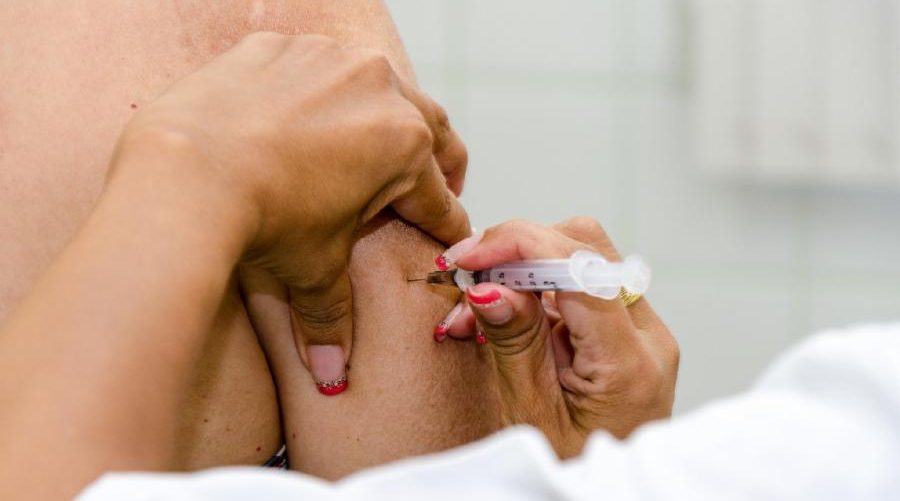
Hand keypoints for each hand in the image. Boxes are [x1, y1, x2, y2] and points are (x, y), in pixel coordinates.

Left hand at [111, 33, 470, 388]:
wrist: (181, 174)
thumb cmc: (256, 219)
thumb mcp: (310, 270)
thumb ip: (332, 320)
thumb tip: (334, 379)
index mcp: (404, 148)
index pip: (441, 198)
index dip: (446, 225)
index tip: (448, 235)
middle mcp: (380, 90)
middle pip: (434, 129)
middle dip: (440, 161)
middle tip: (435, 182)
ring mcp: (332, 59)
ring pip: (380, 86)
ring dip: (383, 115)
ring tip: (371, 141)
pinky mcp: (284, 45)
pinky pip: (317, 64)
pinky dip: (321, 89)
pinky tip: (302, 115)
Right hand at [439, 218, 677, 456]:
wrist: (607, 496)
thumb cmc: (571, 467)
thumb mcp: (530, 414)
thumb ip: (514, 342)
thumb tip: (489, 285)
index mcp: (628, 363)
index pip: (580, 270)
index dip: (520, 245)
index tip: (470, 255)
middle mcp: (647, 336)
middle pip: (585, 247)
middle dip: (517, 251)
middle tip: (466, 277)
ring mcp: (641, 330)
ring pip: (580, 258)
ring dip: (520, 268)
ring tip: (474, 308)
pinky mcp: (626, 330)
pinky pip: (578, 284)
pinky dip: (532, 288)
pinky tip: (499, 315)